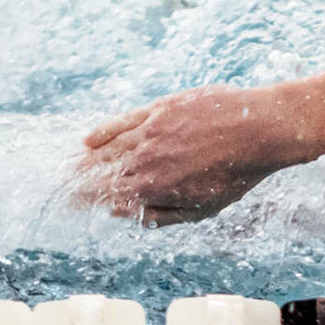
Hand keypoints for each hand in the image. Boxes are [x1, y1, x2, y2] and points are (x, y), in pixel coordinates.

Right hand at [75, 85, 308, 226]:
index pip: (106, 198)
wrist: (262, 128)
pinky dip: (103, 131)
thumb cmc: (238, 173)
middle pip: (99, 174)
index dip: (86, 203)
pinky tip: (88, 140)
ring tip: (69, 168)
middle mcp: (145, 160)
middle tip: (61, 190)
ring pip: (107, 148)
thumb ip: (160, 215)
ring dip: (85, 160)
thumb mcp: (203, 209)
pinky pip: (123, 121)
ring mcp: (150, 132)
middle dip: (77, 183)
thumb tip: (122, 214)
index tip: (71, 207)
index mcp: (153, 188)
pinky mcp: (160, 109)